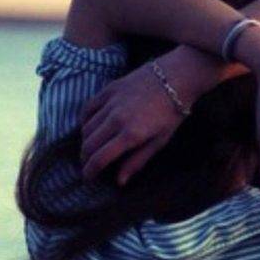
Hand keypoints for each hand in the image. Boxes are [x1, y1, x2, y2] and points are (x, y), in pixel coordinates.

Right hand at [78, 62, 186, 185]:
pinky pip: (88, 108)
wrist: (175, 78)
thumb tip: (120, 181)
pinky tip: (88, 127)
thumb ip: (137, 161)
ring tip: (90, 149)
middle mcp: (116, 119)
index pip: (100, 158)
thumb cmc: (171, 113)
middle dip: (85, 159)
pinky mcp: (109, 89)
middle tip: (88, 165)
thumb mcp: (159, 141)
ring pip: (86, 128)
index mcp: (131, 135)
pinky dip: (84, 120)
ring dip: (85, 142)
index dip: (90, 172)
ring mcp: (111, 102)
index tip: (88, 178)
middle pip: (89, 145)